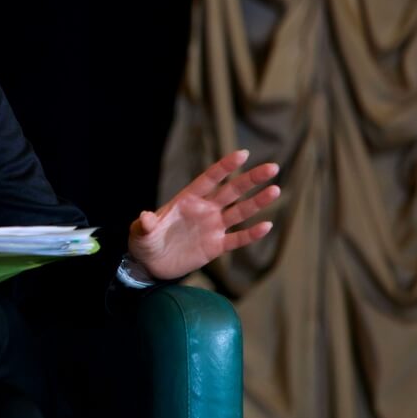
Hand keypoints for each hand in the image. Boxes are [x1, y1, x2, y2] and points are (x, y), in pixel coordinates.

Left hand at [127, 149, 279, 280]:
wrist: (151, 263)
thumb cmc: (145, 241)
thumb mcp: (141, 233)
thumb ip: (146, 224)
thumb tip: (146, 217)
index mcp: (187, 199)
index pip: (210, 179)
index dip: (225, 167)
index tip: (243, 154)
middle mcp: (204, 209)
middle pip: (232, 191)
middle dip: (251, 179)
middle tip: (272, 167)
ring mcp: (212, 227)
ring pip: (240, 212)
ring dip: (257, 202)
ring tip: (275, 190)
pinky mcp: (216, 246)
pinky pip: (237, 238)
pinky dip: (251, 234)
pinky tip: (267, 225)